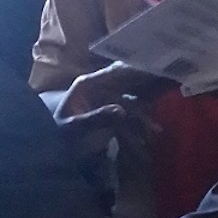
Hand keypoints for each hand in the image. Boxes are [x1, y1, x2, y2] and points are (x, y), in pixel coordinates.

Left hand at [53, 62, 171, 153]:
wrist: (46, 149)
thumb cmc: (55, 134)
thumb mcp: (73, 128)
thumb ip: (96, 118)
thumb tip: (121, 110)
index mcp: (88, 85)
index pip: (117, 73)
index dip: (137, 69)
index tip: (157, 68)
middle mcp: (100, 90)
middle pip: (130, 85)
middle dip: (150, 87)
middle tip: (172, 83)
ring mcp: (106, 104)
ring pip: (132, 107)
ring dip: (144, 120)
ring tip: (155, 132)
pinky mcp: (109, 118)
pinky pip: (128, 122)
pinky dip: (137, 131)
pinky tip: (145, 143)